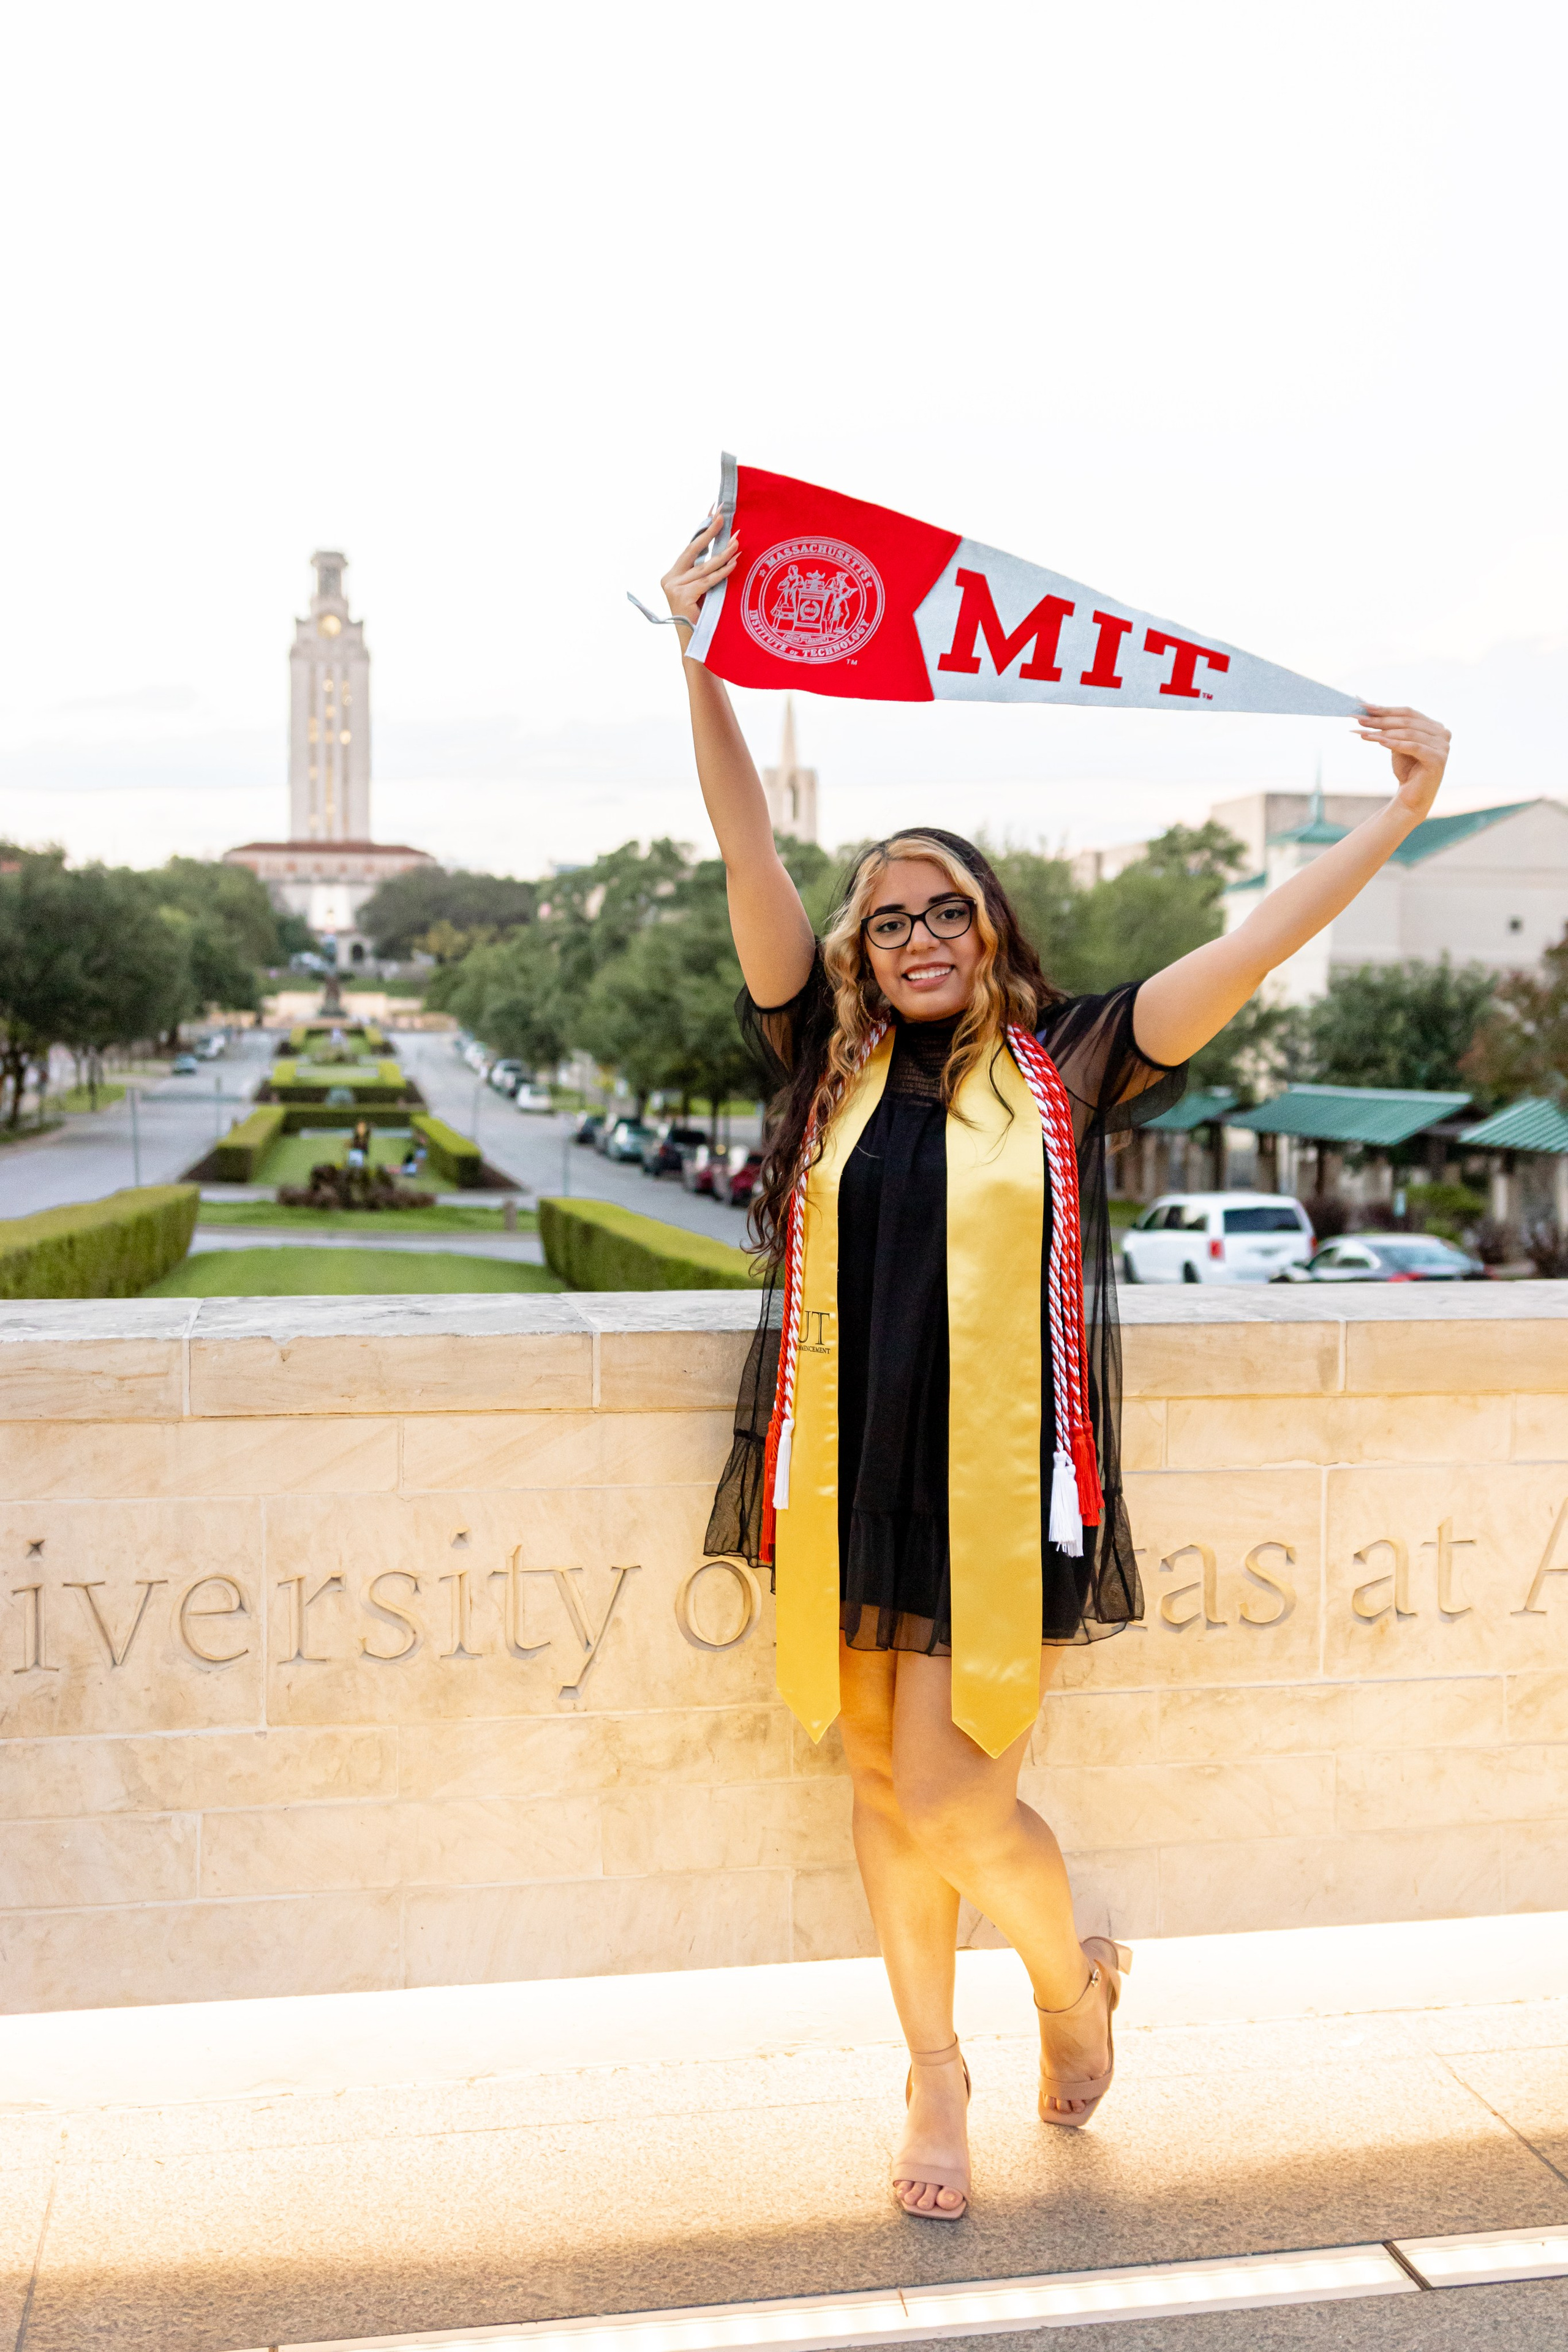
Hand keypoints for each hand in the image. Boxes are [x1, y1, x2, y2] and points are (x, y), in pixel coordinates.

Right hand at [660, 512, 739, 633]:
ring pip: (704, 567)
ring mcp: (673, 588)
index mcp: (673, 575)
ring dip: (723, 553)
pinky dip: (723, 572)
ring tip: (738, 542)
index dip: (703, 528)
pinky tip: (735, 562)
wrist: (698, 647)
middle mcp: (669, 579)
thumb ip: (709, 571)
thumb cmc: (705, 619)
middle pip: (693, 550)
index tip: (714, 510)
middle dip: (710, 531)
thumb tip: (728, 545)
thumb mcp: (706, 589)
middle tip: (724, 515)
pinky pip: (708, 581)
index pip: (690, 547)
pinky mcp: (681, 597)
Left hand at [1354, 704, 1449, 821]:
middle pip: (1407, 721)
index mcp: (1434, 726)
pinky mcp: (1438, 759)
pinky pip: (1413, 747)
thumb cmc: (1405, 769)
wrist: (1411, 798)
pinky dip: (1394, 743)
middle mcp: (1442, 733)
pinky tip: (1378, 741)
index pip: (1408, 712)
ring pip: (1408, 733)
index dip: (1385, 708)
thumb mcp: (1396, 743)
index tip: (1363, 705)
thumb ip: (1389, 726)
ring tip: (1363, 731)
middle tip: (1359, 718)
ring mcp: (1443, 746)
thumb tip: (1367, 704)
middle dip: (1381, 719)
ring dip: (1383, 731)